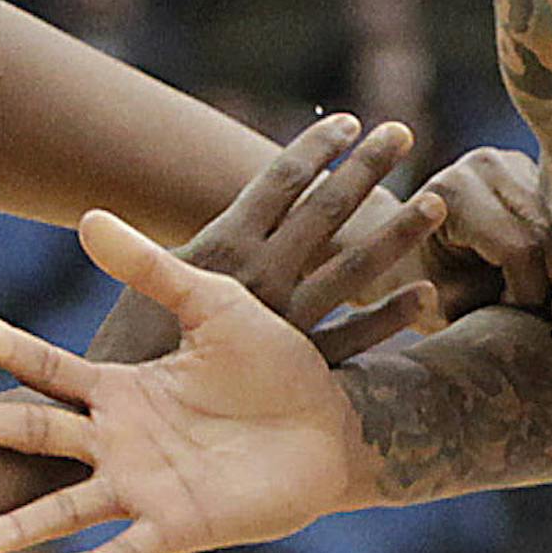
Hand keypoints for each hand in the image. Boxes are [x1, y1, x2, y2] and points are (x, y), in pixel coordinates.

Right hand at [0, 210, 370, 552]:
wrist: (333, 423)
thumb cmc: (272, 365)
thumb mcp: (216, 306)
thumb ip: (156, 271)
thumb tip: (89, 216)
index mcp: (122, 389)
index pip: (51, 369)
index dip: (12, 347)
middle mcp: (118, 442)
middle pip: (39, 436)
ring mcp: (143, 487)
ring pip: (66, 508)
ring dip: (19, 527)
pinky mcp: (179, 525)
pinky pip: (130, 549)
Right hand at [89, 115, 443, 367]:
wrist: (114, 429)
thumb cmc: (126, 355)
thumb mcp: (147, 287)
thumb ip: (188, 253)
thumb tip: (223, 224)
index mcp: (218, 249)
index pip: (278, 182)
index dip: (315, 149)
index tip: (350, 123)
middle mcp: (258, 278)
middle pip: (325, 210)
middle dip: (365, 168)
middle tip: (404, 132)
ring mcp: (282, 323)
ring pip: (354, 268)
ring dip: (397, 233)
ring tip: (438, 203)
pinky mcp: (296, 372)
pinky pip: (356, 341)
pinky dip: (392, 316)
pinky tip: (427, 295)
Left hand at [410, 146, 551, 336]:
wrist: (393, 242)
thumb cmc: (411, 279)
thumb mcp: (438, 302)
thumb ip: (484, 308)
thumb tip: (543, 321)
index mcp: (455, 192)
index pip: (520, 249)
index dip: (532, 296)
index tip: (523, 324)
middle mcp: (488, 166)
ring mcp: (515, 164)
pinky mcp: (533, 173)